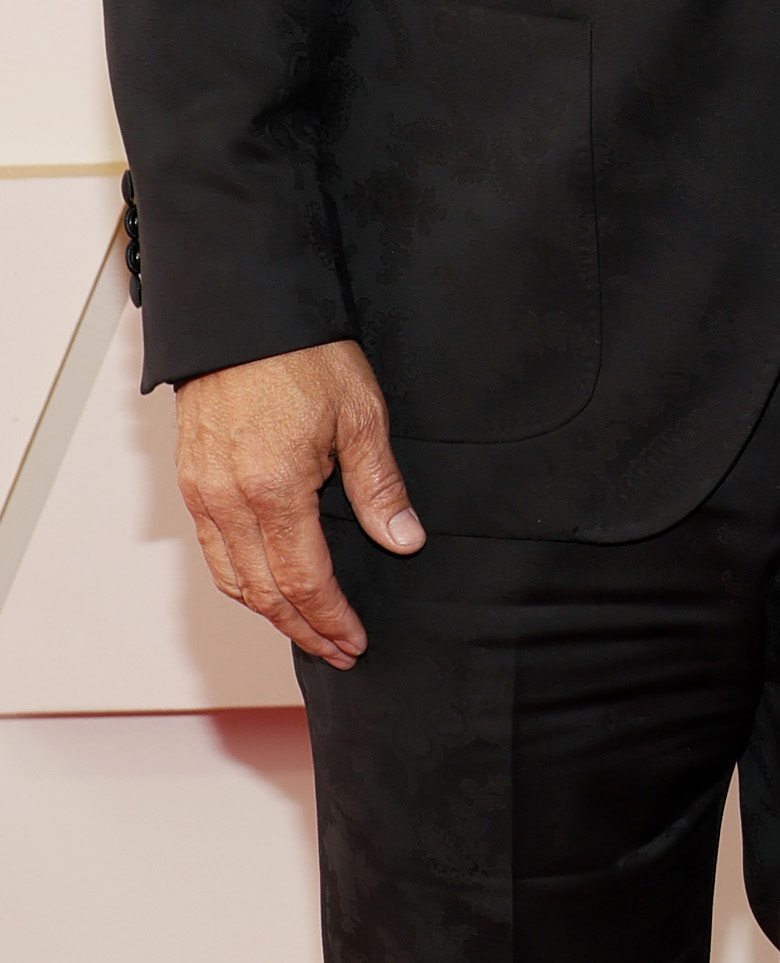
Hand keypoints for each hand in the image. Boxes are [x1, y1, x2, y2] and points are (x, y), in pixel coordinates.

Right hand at [174, 338, 422, 670]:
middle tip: (338, 650)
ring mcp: (202, 492)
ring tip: (308, 628)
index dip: (331, 619)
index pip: (304, 581)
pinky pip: (213, 550)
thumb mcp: (360, 414)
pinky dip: (241, 580)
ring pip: (232, 579)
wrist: (246, 311)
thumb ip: (380, 486)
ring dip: (270, 612)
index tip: (356, 641)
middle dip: (304, 629)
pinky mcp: (191, 479)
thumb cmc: (304, 353)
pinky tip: (267, 584)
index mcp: (274, 489)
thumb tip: (404, 540)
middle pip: (264, 593)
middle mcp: (228, 500)